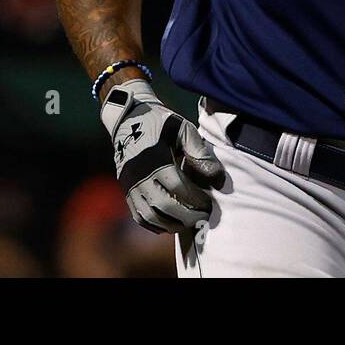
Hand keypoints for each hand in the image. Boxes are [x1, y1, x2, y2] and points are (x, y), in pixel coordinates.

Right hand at [99, 79, 225, 233]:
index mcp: (154, 158)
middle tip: (203, 217)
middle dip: (187, 216)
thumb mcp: (183, 129)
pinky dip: (155, 225)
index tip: (209, 205)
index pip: (178, 187)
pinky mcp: (126, 191)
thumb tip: (218, 180)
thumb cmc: (160, 123)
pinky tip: (171, 223)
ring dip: (171, 224)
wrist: (128, 119)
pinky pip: (139, 216)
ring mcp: (130, 185)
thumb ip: (200, 152)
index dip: (196, 199)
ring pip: (150, 216)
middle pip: (164, 206)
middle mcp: (139, 175)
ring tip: (189, 223)